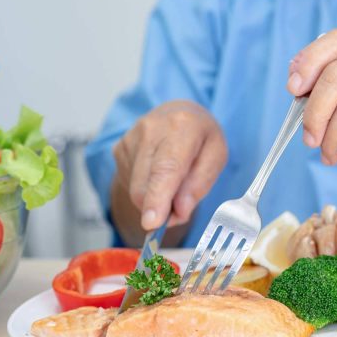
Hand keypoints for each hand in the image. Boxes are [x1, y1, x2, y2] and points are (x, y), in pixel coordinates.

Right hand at [112, 100, 227, 231]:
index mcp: (182, 126)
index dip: (158, 198)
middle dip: (160, 207)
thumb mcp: (217, 156)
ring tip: (173, 183)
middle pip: (146, 184)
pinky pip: (130, 184)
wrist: (178, 113)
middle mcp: (151, 129)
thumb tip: (179, 212)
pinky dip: (146, 190)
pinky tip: (158, 174)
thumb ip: (200, 184)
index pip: (166, 168)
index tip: (152, 223)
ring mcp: (130, 138)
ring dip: (154, 199)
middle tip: (179, 209)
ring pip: (136, 189)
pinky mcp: (119, 149)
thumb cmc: (201, 136)